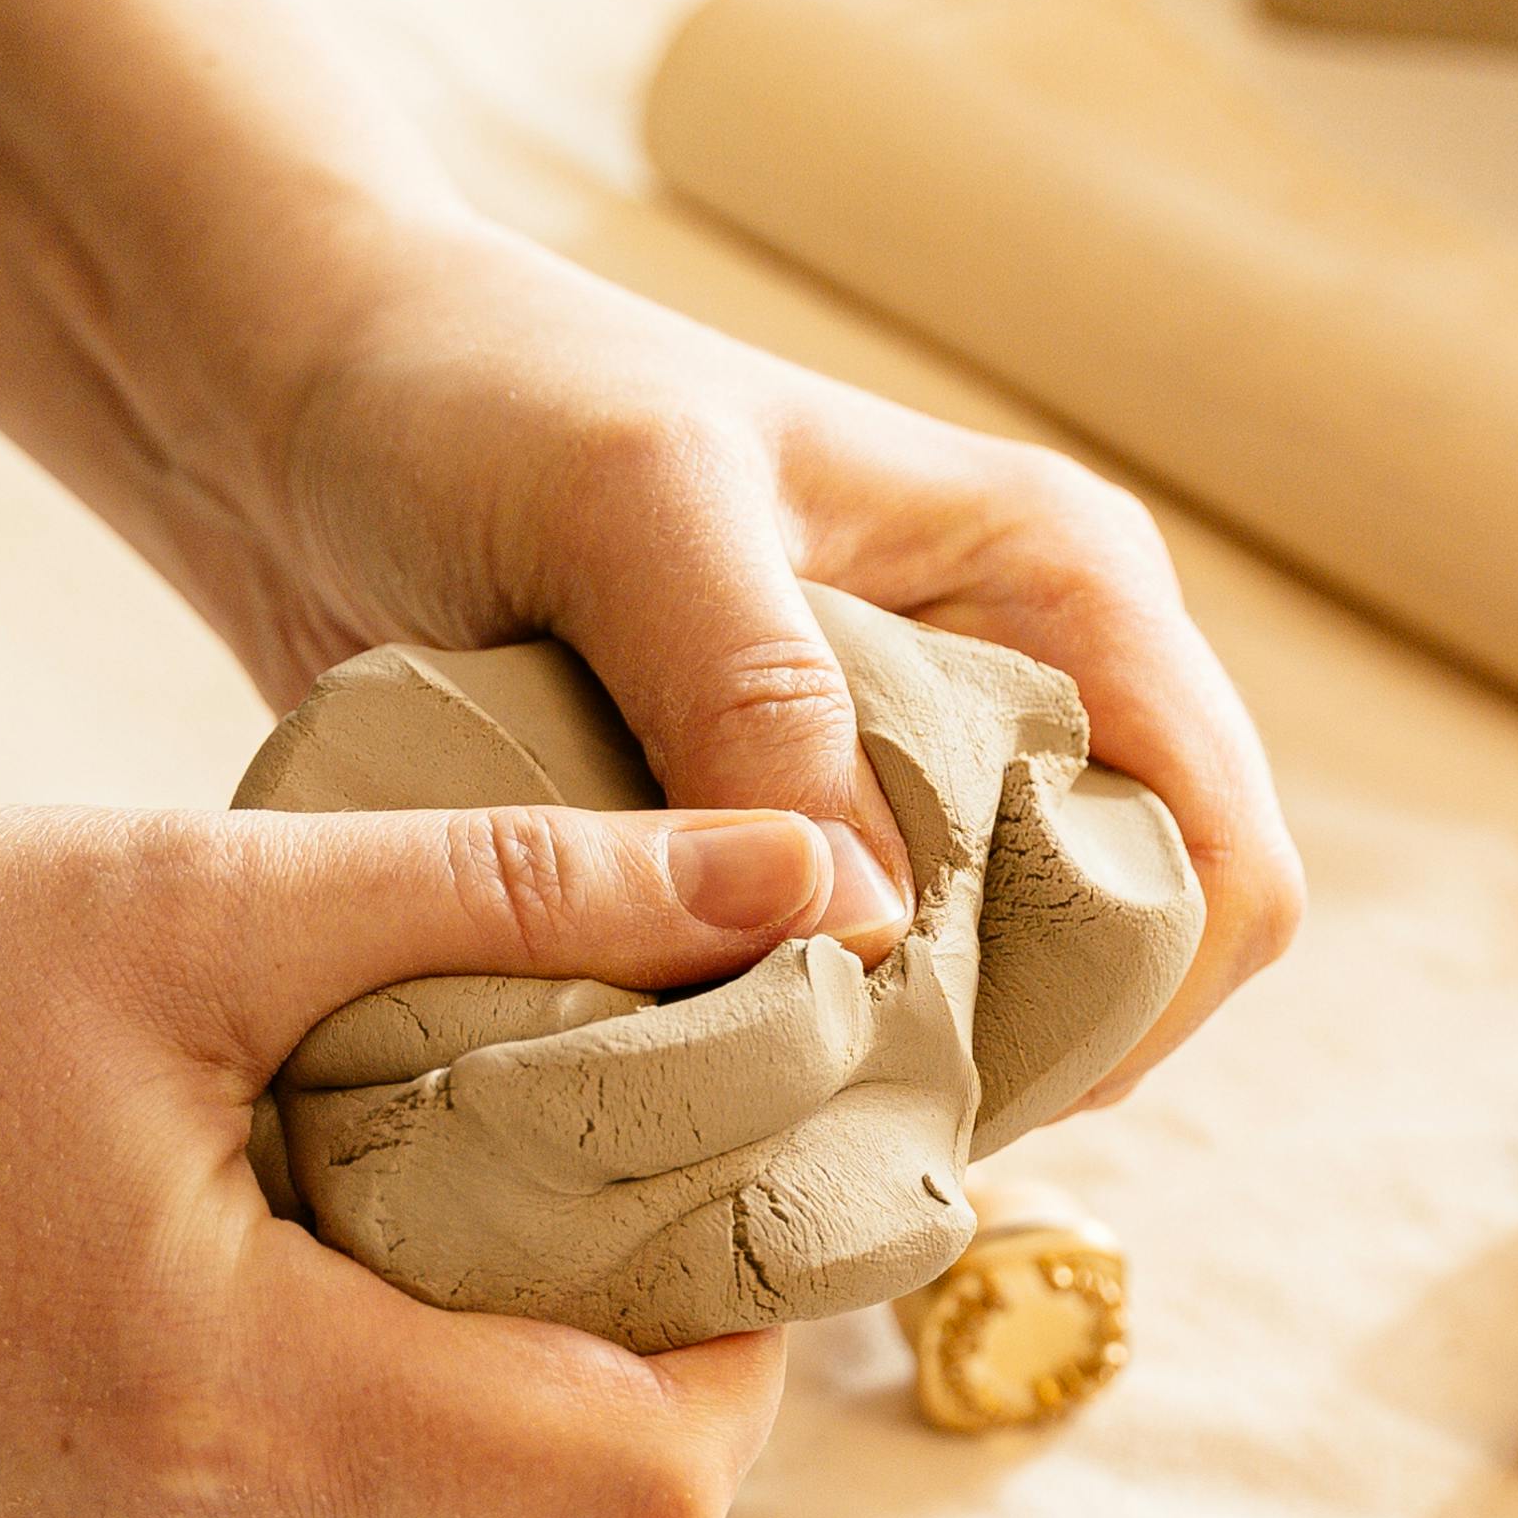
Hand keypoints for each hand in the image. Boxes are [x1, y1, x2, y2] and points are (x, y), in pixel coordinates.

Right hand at [0, 704, 859, 1517]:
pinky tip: (285, 1319)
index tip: (715, 1199)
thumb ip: (540, 892)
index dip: (734, 1364)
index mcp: (230, 1409)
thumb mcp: (204, 891)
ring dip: (507, 1470)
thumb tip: (829, 879)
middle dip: (653, 1430)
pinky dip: (355, 1497)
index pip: (641, 1502)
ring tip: (448, 1252)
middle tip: (624, 1232)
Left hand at [255, 234, 1299, 1077]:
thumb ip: (754, 699)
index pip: (1216, 859)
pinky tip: (678, 1097)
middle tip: (816, 1124)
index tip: (946, 1074)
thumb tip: (872, 933)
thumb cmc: (478, 395)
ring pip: (988, 1017)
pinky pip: (847, 1015)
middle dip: (1004, 1074)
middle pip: (1120, 974)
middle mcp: (1013, 690)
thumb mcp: (629, 514)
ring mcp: (897, 781)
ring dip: (886, 1089)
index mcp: (1057, 585)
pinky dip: (787, 1072)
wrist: (301, 393)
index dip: (1131, 1005)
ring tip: (737, 1120)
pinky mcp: (774, 849)